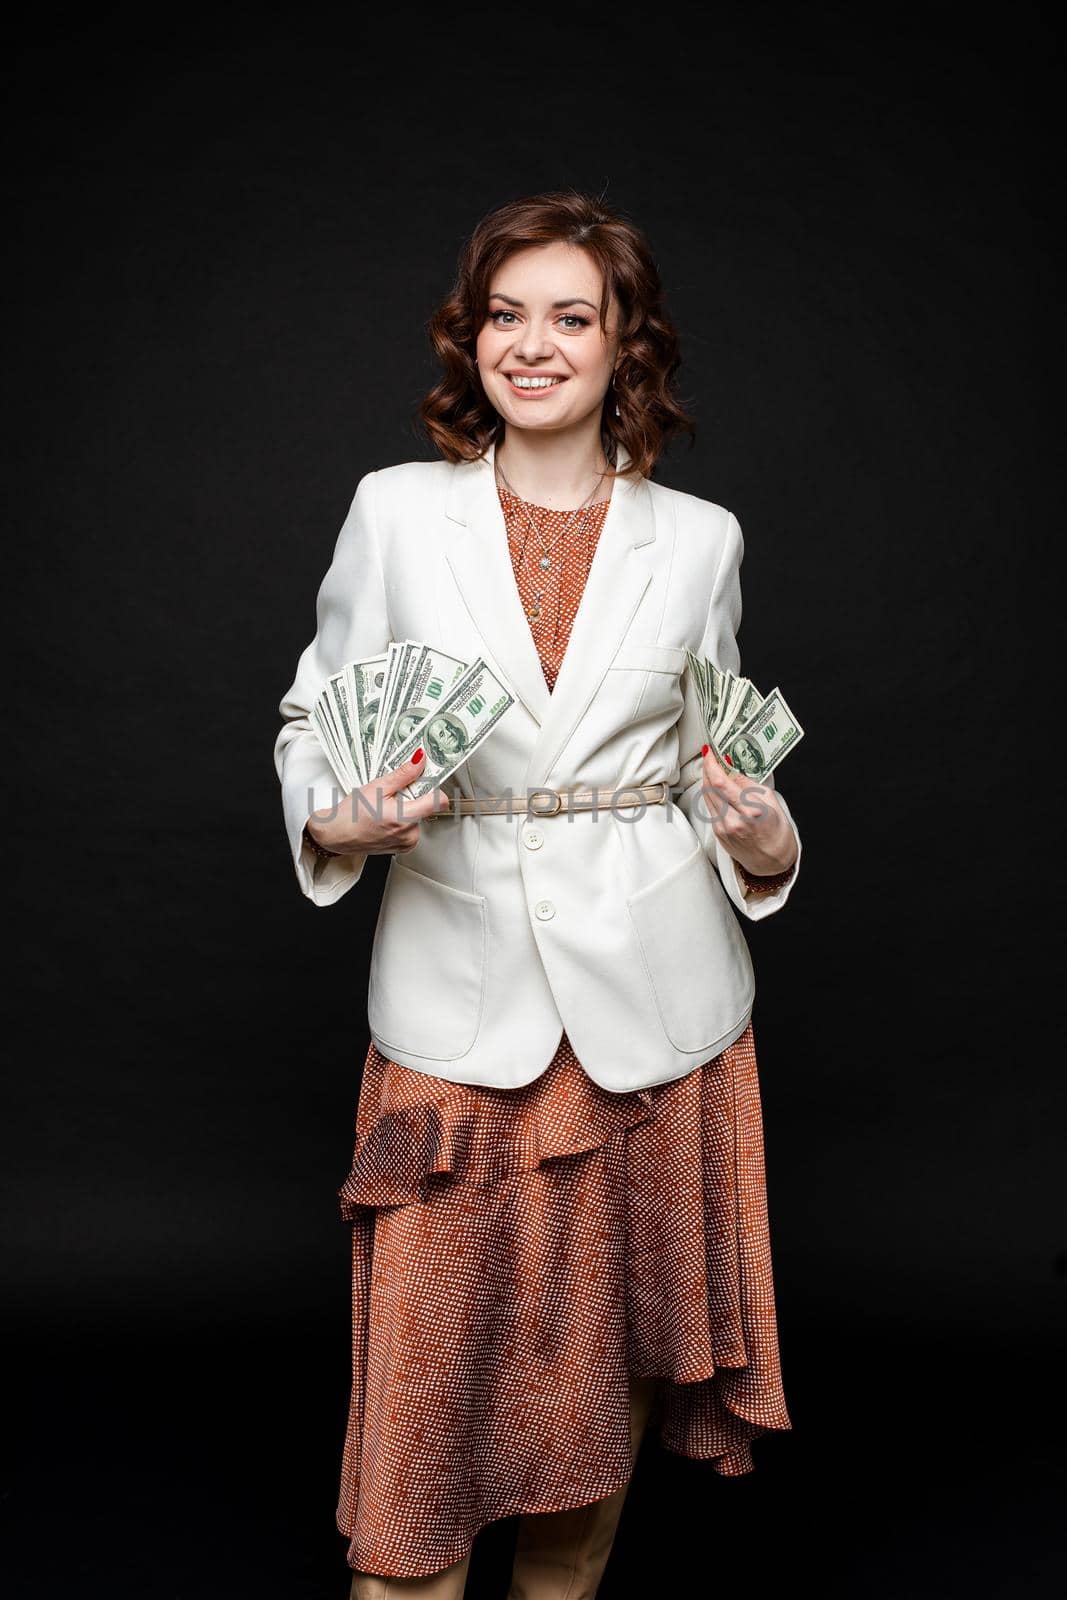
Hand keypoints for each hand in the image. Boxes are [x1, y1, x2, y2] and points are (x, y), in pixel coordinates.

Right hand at [306, 749, 450, 857]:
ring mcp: (407, 843)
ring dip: (407, 810)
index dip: (435, 788)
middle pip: (427, 808)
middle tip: (395, 795)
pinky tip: (386, 818)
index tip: (428, 780)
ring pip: (419, 818)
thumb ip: (403, 774)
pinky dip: (403, 821)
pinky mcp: (403, 848)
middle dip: (414, 798)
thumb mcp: (377, 787)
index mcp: (404, 819)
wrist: (336, 835)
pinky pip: (412, 829)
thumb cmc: (351, 814)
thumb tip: (420, 761)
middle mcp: (409, 835)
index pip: (439, 802)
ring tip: (386, 808)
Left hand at [696, 743, 797, 876]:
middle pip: (710, 788)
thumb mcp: (771, 801)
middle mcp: (734, 821)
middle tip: (710, 756)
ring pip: (707, 797)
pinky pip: (709, 807)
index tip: (709, 753)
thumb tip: (732, 769)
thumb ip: (749, 785)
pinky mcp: (718, 833)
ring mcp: (724, 828)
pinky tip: (716, 787)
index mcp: (751, 811)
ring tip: (712, 768)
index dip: (711, 765)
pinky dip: (710, 794)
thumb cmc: (776, 831)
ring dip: (707, 780)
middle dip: (707, 769)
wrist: (772, 861)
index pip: (721, 783)